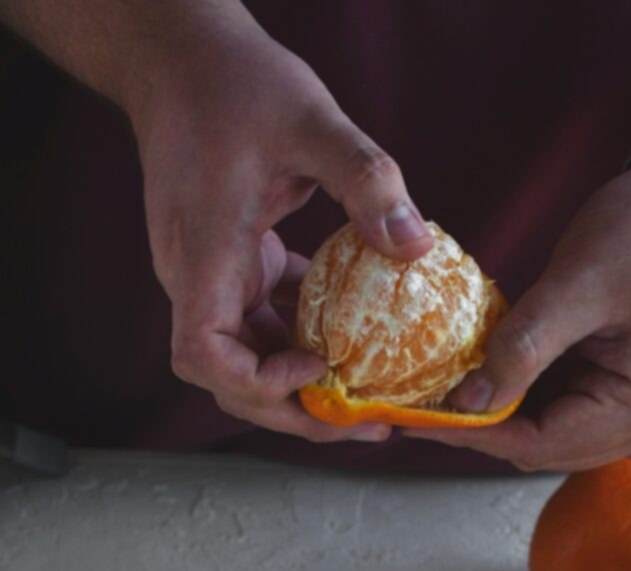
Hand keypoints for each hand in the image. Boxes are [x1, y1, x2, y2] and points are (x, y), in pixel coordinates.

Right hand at [130, 21, 432, 441]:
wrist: (180, 55)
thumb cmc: (233, 82)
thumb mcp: (310, 119)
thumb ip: (366, 178)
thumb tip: (418, 245)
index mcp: (203, 256)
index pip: (204, 356)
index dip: (257, 381)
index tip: (315, 368)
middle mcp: (198, 279)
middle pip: (232, 378)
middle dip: (297, 409)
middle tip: (368, 423)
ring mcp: (212, 276)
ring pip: (250, 356)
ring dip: (305, 380)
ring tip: (370, 393)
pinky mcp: (230, 263)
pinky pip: (263, 320)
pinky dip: (304, 337)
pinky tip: (354, 335)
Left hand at [406, 149, 630, 469]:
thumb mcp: (577, 283)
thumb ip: (521, 348)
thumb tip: (466, 404)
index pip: (541, 443)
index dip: (475, 433)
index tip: (418, 418)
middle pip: (548, 449)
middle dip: (487, 428)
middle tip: (425, 404)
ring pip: (556, 433)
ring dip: (507, 413)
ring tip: (451, 387)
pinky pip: (572, 409)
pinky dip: (532, 395)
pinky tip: (495, 370)